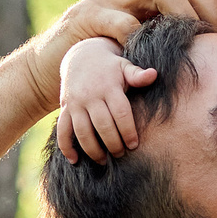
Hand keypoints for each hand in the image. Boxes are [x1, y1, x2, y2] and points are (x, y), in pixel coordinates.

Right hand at [25, 0, 216, 113]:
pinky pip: (118, 19)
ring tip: (192, 41)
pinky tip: (149, 57)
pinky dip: (137, 35)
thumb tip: (215, 52)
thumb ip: (167, 41)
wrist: (48, 68)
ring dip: (181, 15)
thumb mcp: (139, 49)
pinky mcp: (86, 18)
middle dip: (206, 7)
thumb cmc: (103, 63)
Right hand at [55, 39, 155, 162]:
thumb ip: (137, 75)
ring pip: (82, 131)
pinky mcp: (64, 108)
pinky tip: (74, 160)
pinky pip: (62, 130)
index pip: (120, 113)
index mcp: (108, 87)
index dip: (128, 131)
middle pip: (102, 126)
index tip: (134, 145)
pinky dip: (66, 146)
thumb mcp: (124, 66)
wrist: (81, 56)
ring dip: (92, 150)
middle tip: (121, 155)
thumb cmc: (109, 67)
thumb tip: (154, 74)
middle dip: (113, 144)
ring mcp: (75, 103)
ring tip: (103, 161)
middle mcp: (90, 96)